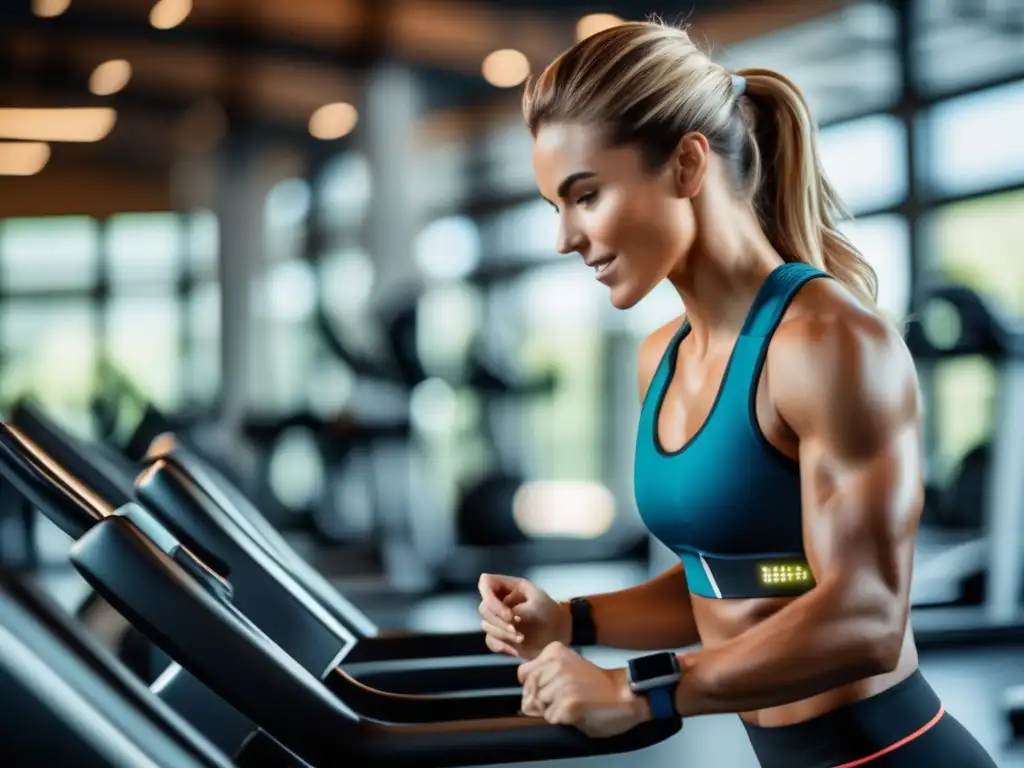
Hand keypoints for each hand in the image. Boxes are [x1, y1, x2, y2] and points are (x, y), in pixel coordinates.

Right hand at [478, 573, 569, 659]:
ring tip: (521, 639)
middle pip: (484, 607)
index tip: (507, 614)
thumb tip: (506, 616)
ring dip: (502, 634)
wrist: (559, 636)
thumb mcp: (538, 605)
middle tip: (516, 629)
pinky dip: (501, 645)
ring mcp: (499, 619)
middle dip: (499, 621)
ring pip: (486, 625)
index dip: (489, 597)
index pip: (486, 582)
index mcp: (509, 587)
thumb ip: (519, 609)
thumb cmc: (551, 613)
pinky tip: (515, 649)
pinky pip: (490, 641)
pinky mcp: (501, 636)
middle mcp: (500, 601)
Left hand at [518, 642, 650, 737]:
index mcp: (555, 651)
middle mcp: (556, 665)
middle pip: (530, 691)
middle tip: (566, 697)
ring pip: (540, 705)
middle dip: (543, 699)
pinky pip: (551, 718)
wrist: (624, 695)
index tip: (547, 687)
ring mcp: (561, 685)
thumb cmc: (597, 685)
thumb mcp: (567, 670)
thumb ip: (543, 679)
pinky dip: (562, 720)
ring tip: (574, 703)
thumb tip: (525, 703)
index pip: (523, 672)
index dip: (532, 685)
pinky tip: (577, 711)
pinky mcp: (568, 704)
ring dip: (553, 710)